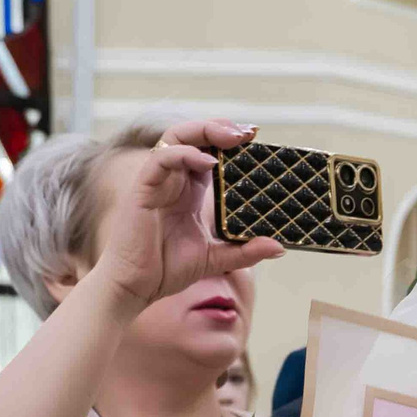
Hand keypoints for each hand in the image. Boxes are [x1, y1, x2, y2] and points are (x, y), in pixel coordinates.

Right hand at [92, 120, 285, 314]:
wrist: (136, 288)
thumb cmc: (166, 270)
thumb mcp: (216, 258)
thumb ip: (246, 251)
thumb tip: (280, 247)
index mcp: (189, 191)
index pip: (210, 153)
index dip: (230, 141)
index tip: (256, 138)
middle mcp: (173, 180)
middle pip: (194, 136)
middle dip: (220, 128)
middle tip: (247, 133)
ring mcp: (157, 182)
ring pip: (176, 137)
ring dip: (204, 131)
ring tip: (232, 138)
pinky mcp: (142, 188)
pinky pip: (161, 158)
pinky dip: (184, 154)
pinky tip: (208, 162)